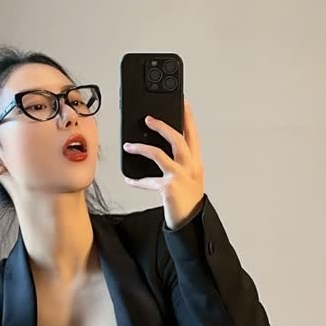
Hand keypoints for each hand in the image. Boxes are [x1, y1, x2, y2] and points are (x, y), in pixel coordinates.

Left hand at [122, 95, 205, 229]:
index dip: (188, 117)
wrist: (190, 223)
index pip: (193, 135)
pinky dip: (137, 180)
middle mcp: (191, 167)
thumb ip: (178, 162)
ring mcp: (181, 177)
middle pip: (178, 139)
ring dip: (141, 148)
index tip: (183, 102)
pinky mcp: (169, 188)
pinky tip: (129, 179)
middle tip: (148, 119)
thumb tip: (158, 147)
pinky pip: (149, 180)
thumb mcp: (187, 177)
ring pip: (160, 154)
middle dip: (162, 126)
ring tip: (129, 146)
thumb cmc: (187, 200)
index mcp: (196, 162)